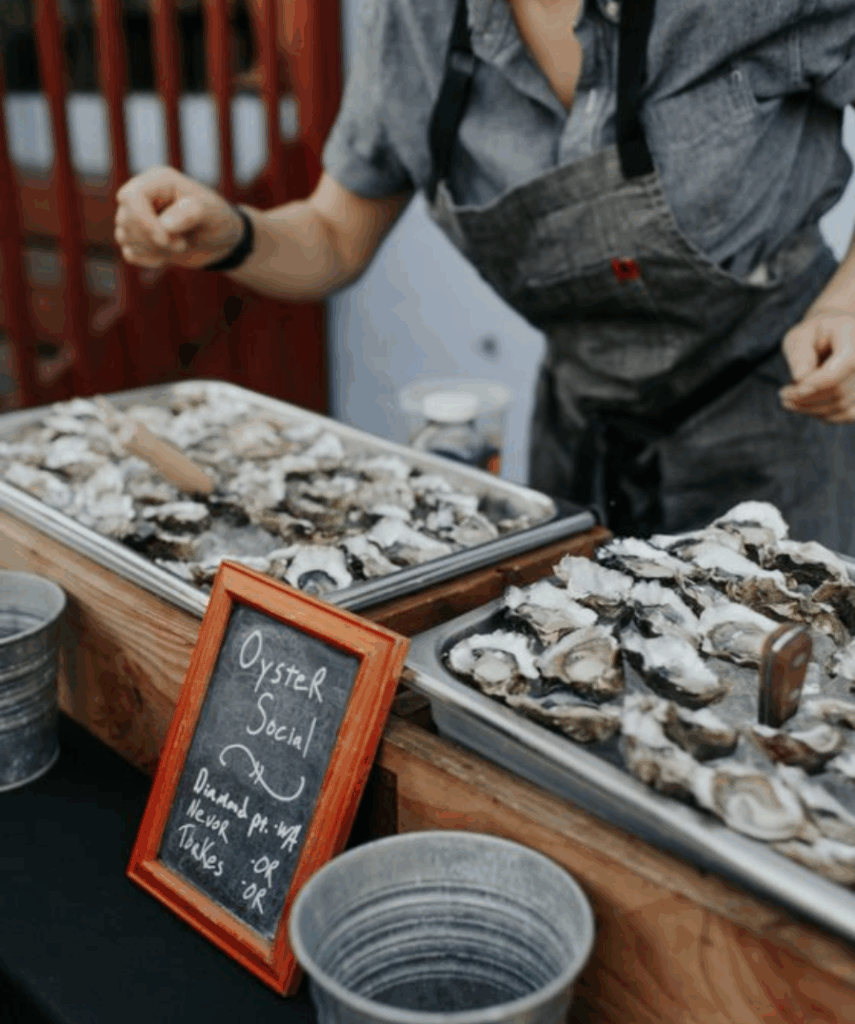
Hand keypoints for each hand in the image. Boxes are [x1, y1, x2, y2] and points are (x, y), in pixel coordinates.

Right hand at [114, 166, 243, 269]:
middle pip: (125, 218)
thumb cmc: (217, 219)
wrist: (220, 240)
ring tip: (178, 246)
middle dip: (152, 239)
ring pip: (124, 236)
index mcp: (158, 180)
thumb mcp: (211, 213)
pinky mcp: (138, 237)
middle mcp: (143, 194)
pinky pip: (129, 252)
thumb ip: (191, 213)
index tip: (165, 240)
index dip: (143, 221)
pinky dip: (147, 259)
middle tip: (181, 244)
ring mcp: (138, 216)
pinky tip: (165, 257)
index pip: (131, 197)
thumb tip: (165, 225)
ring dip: (152, 250)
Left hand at [779, 308, 854, 423]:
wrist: (835, 338)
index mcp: (853, 334)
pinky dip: (825, 415)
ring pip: (843, 405)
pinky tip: (808, 406)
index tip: (790, 391)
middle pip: (841, 389)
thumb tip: (800, 377)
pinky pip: (849, 414)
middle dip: (806, 398)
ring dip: (811, 408)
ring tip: (790, 400)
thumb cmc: (813, 336)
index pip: (848, 363)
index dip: (819, 382)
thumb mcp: (800, 337)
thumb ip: (800, 354)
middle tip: (783, 395)